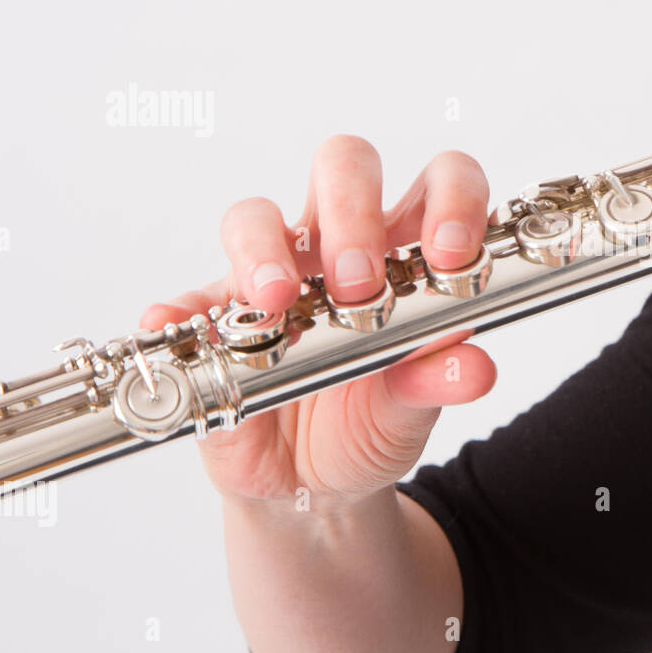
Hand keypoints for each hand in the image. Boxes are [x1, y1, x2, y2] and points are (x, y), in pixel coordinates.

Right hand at [140, 135, 496, 510]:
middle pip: (343, 167)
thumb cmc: (369, 422)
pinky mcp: (212, 319)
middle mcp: (338, 245)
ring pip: (255, 215)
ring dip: (264, 250)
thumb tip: (474, 366)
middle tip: (358, 281)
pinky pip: (186, 299)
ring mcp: (271, 274)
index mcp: (406, 252)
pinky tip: (176, 327)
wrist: (313, 485)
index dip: (451, 200)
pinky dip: (179, 308)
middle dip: (353, 211)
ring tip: (275, 303)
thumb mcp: (412, 409)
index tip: (451, 253)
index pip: (439, 183)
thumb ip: (438, 379)